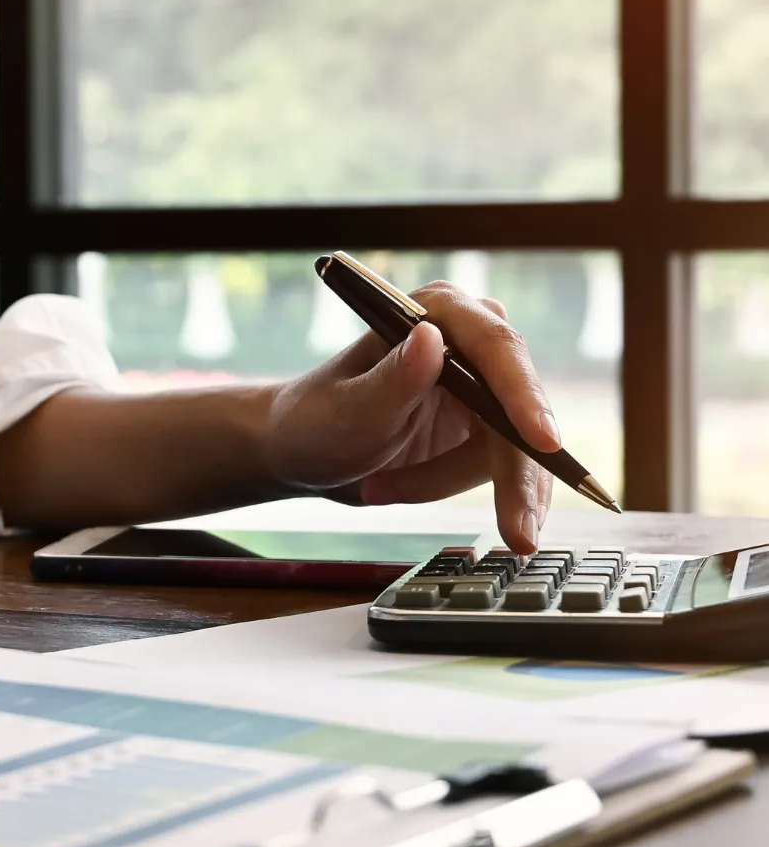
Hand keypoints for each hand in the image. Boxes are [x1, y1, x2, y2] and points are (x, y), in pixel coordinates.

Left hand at [261, 282, 559, 551]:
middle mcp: (467, 340)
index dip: (524, 395)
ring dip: (448, 481)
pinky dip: (452, 490)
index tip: (542, 441)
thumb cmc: (316, 422)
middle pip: (518, 407)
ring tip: (381, 489)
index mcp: (435, 312)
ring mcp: (481, 385)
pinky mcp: (483, 426)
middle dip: (513, 474)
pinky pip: (500, 469)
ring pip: (511, 448)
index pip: (496, 348)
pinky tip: (398, 490)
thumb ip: (393, 379)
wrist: (303, 453)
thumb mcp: (350, 410)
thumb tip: (431, 338)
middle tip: (517, 534)